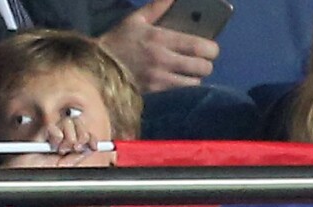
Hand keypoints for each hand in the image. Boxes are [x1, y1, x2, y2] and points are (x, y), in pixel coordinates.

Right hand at [3, 117, 114, 168]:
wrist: (25, 180)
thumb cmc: (41, 179)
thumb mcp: (65, 170)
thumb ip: (77, 158)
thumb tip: (90, 148)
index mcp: (69, 149)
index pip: (85, 135)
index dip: (91, 138)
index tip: (95, 146)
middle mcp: (61, 140)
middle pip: (79, 123)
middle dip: (82, 135)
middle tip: (75, 148)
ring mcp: (51, 136)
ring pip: (68, 122)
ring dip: (69, 136)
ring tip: (61, 149)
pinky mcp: (40, 134)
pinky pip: (53, 127)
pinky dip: (55, 135)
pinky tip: (52, 145)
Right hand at [100, 0, 218, 92]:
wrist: (99, 67)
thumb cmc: (118, 41)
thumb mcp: (136, 20)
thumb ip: (157, 7)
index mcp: (161, 39)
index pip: (197, 46)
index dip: (211, 49)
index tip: (213, 50)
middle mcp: (163, 60)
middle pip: (199, 67)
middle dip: (207, 66)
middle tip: (204, 63)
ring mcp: (159, 78)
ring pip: (192, 83)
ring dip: (196, 79)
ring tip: (192, 74)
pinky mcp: (154, 91)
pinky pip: (178, 91)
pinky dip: (184, 88)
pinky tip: (182, 82)